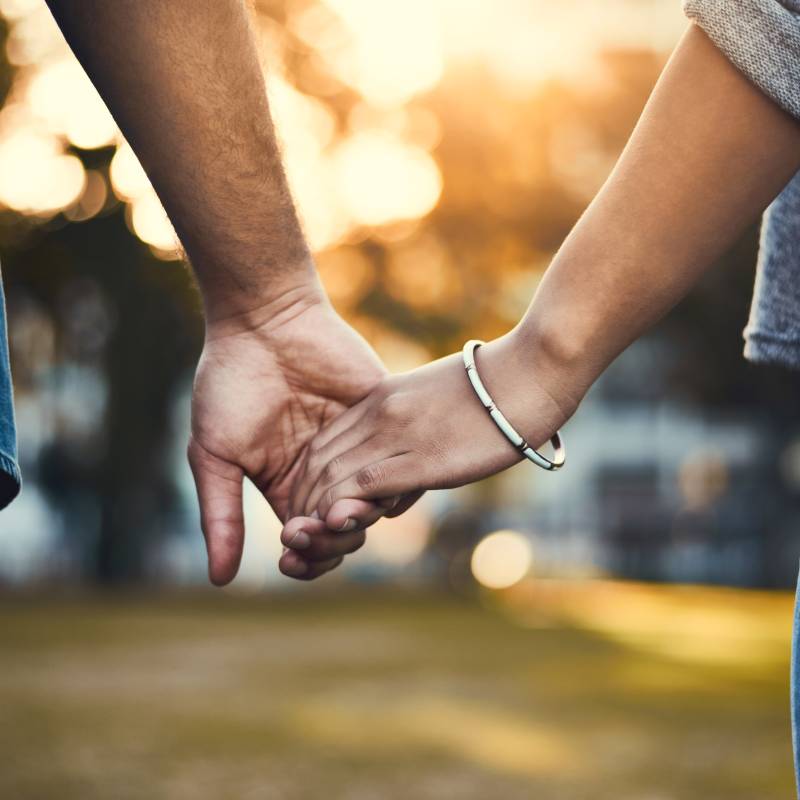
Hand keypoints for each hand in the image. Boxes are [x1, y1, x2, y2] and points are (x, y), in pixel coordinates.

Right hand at [188, 285, 404, 583]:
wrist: (265, 320)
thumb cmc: (231, 384)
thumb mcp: (215, 454)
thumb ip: (221, 515)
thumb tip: (220, 582)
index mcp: (287, 485)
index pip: (308, 540)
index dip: (305, 557)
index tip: (290, 553)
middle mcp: (327, 472)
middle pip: (344, 529)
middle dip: (333, 542)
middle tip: (317, 529)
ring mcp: (358, 446)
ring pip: (376, 502)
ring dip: (362, 518)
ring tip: (343, 513)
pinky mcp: (384, 417)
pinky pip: (402, 461)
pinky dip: (397, 483)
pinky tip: (380, 490)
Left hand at [288, 331, 576, 524]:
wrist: (528, 373)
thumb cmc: (492, 391)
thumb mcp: (433, 402)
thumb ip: (406, 433)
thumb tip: (394, 485)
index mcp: (380, 398)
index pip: (325, 441)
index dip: (309, 477)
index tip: (308, 504)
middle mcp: (380, 414)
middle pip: (320, 460)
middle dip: (304, 498)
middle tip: (299, 530)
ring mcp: (399, 434)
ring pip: (336, 476)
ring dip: (318, 510)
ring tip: (311, 536)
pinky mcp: (422, 458)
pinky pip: (367, 486)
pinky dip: (345, 508)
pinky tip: (338, 526)